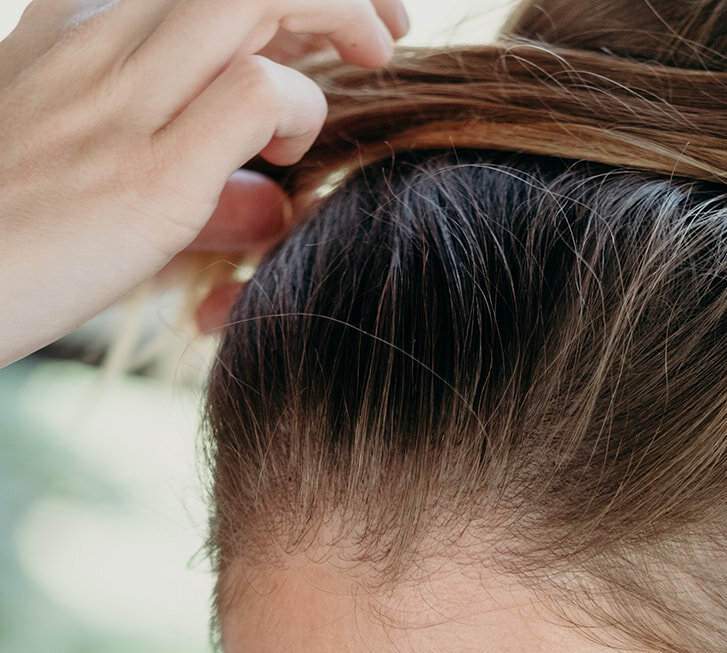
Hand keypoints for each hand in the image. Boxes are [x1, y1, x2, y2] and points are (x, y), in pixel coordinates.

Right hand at [0, 0, 408, 366]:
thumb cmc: (12, 252)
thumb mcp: (97, 188)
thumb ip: (194, 185)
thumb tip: (275, 206)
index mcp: (72, 26)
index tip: (335, 14)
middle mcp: (96, 41)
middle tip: (387, 25)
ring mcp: (121, 101)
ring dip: (336, 8)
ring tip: (376, 54)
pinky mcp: (148, 175)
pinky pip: (255, 94)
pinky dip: (300, 110)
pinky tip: (294, 150)